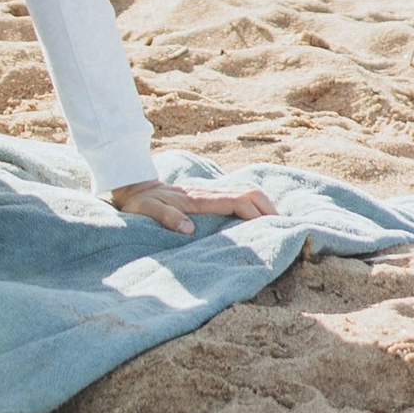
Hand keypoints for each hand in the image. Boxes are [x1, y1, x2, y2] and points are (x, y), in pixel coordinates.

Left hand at [110, 175, 277, 233]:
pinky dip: (253, 205)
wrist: (131, 184)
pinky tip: (258, 219)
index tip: (270, 228)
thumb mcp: (146, 210)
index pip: (236, 201)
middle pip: (249, 192)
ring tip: (276, 225)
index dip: (256, 212)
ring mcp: (209, 192)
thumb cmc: (139, 202)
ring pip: (245, 192)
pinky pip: (236, 197)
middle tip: (282, 228)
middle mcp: (207, 192)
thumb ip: (166, 217)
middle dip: (268, 208)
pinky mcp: (207, 195)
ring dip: (264, 206)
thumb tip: (189, 229)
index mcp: (197, 198)